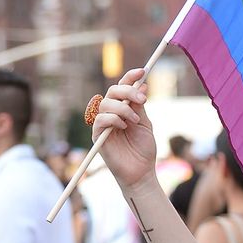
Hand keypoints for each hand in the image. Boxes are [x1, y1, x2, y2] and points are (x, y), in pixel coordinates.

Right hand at [90, 71, 157, 190]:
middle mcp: (111, 113)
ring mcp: (103, 123)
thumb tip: (142, 85)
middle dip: (128, 91)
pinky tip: (124, 126)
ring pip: (106, 103)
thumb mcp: (145, 124)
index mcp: (123, 108)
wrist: (141, 171)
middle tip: (143, 99)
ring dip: (123, 108)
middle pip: (112, 91)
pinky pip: (101, 119)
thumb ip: (139, 106)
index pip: (123, 87)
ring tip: (135, 120)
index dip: (130, 77)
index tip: (143, 71)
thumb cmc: (143, 149)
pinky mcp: (98, 135)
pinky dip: (114, 119)